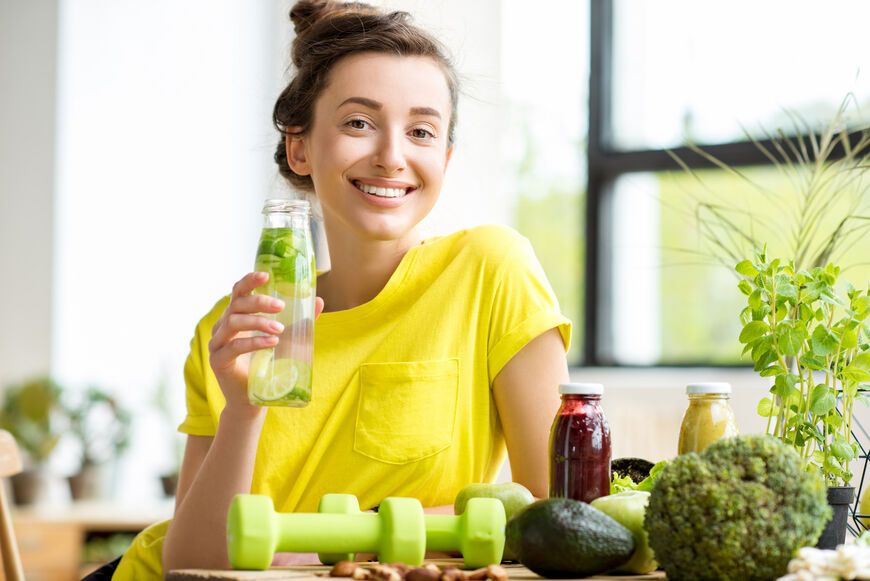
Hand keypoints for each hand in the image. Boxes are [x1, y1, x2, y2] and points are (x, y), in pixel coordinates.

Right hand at [208, 272, 323, 412]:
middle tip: (281, 306)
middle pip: (236, 305)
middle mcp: (223, 327)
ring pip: (233, 323)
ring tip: (280, 329)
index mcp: (236, 316)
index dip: (249, 281)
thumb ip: (299, 321)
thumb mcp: (286, 339)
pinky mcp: (218, 361)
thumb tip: (318, 300)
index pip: (238, 292)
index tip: (265, 275)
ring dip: (258, 322)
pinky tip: (271, 343)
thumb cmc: (267, 366)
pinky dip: (253, 342)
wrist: (252, 400)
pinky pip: (233, 347)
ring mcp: (217, 344)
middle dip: (259, 302)